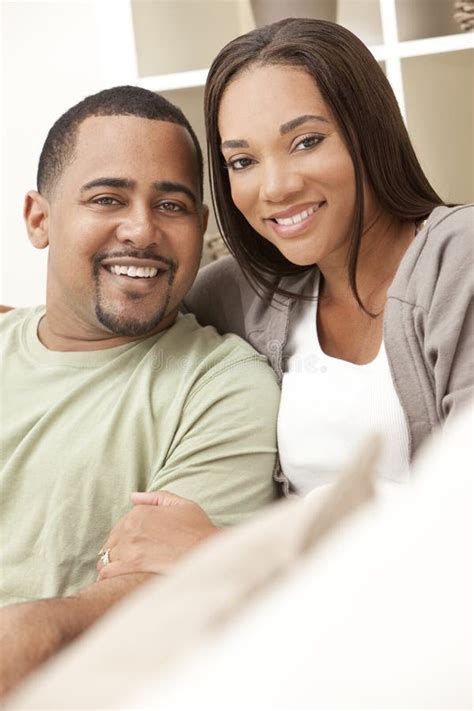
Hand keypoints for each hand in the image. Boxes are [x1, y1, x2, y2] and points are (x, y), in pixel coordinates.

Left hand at [97, 490, 219, 579]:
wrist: (208, 555)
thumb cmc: (199, 530)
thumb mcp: (182, 505)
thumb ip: (156, 498)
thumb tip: (133, 496)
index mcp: (141, 512)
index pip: (120, 525)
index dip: (127, 537)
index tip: (136, 546)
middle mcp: (131, 527)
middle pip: (111, 541)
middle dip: (118, 550)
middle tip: (131, 561)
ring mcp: (129, 547)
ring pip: (106, 557)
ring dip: (112, 563)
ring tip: (124, 572)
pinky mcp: (131, 566)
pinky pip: (107, 571)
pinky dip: (109, 576)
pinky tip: (119, 581)